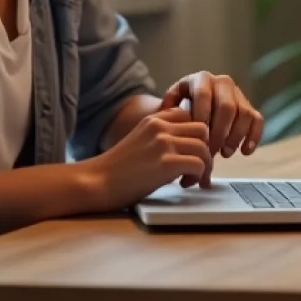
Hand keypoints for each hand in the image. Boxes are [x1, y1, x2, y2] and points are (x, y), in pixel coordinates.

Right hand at [85, 108, 211, 209]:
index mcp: (154, 119)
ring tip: (189, 179)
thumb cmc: (116, 169)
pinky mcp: (166, 163)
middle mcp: (160, 127)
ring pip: (204, 148)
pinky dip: (197, 176)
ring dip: (203, 166)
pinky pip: (199, 164)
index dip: (195, 135)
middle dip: (205, 149)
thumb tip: (190, 145)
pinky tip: (183, 184)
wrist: (95, 182)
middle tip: (196, 168)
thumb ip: (162, 136)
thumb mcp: (141, 140)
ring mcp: (163, 144)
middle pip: (203, 130)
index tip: (191, 151)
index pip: (190, 115)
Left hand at [160, 71, 263, 187]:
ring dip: (235, 136)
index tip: (197, 139)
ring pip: (244, 114)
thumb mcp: (167, 107)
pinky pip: (257, 120)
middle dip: (219, 132)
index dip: (202, 119)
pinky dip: (254, 136)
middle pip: (226, 107)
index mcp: (200, 79)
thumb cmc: (177, 112)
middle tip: (211, 152)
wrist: (191, 107)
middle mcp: (222, 82)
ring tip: (225, 153)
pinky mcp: (249, 106)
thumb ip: (166, 116)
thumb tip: (170, 124)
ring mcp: (238, 94)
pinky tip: (245, 151)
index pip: (204, 97)